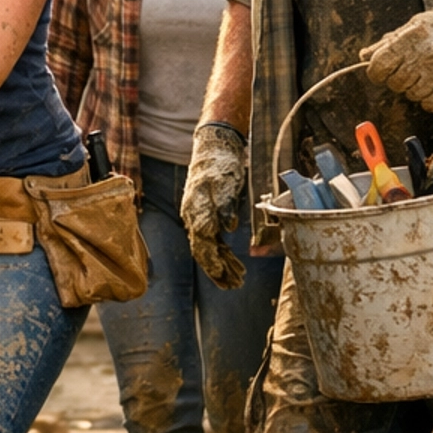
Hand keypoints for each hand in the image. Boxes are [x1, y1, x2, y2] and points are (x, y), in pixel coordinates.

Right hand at [181, 123, 248, 289]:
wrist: (214, 147)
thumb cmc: (221, 165)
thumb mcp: (225, 184)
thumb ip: (225, 206)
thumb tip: (229, 227)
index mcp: (198, 213)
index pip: (203, 247)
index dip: (214, 265)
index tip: (225, 279)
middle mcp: (195, 218)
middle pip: (204, 252)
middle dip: (218, 271)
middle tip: (234, 286)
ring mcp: (199, 217)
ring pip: (209, 248)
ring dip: (222, 264)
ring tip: (237, 278)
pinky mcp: (206, 214)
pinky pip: (212, 239)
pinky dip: (222, 252)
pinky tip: (232, 260)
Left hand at [362, 0, 432, 110]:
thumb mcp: (414, 25)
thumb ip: (388, 42)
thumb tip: (364, 56)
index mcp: (412, 38)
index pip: (380, 65)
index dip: (377, 72)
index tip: (381, 72)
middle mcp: (426, 56)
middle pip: (396, 83)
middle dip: (398, 80)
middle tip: (410, 71)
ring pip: (412, 95)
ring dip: (416, 89)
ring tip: (427, 75)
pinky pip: (431, 105)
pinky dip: (430, 100)